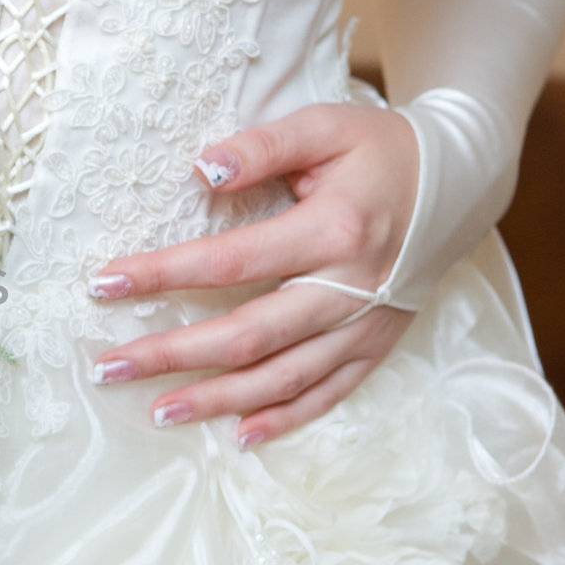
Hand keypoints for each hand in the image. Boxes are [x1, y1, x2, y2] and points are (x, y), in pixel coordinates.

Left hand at [87, 103, 419, 447]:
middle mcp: (350, 288)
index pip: (230, 262)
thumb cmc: (380, 149)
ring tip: (158, 412)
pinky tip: (240, 438)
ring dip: (218, 400)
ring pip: (283, 378)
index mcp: (333, 231)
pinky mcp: (376, 346)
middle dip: (173, 355)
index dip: (164, 274)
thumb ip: (262, 147)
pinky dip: (285, 419)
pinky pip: (329, 394)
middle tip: (109, 368)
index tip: (103, 284)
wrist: (460, 183)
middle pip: (248, 336)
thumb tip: (203, 170)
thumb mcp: (325, 127)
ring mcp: (365, 325)